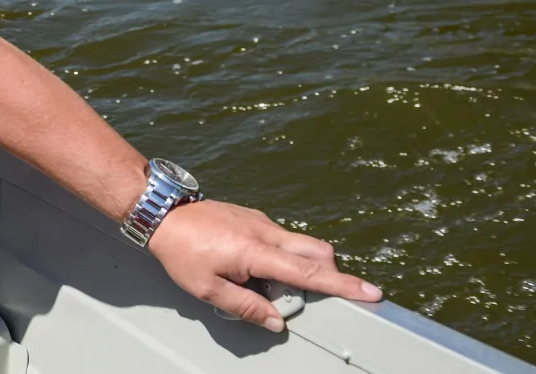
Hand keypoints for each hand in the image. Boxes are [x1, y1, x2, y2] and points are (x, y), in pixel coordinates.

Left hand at [147, 199, 381, 331]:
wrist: (164, 213)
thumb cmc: (181, 251)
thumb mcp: (207, 289)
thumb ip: (246, 307)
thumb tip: (277, 321)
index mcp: (256, 251)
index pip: (309, 272)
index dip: (343, 285)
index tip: (372, 292)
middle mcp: (266, 231)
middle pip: (317, 251)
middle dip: (328, 274)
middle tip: (311, 295)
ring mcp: (262, 221)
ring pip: (301, 243)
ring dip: (300, 266)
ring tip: (264, 284)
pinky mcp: (255, 217)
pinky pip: (283, 238)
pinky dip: (283, 256)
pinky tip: (252, 268)